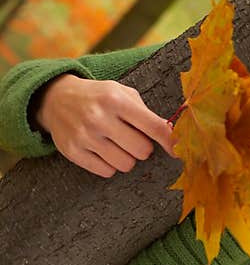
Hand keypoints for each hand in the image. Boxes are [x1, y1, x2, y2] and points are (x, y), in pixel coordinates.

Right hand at [36, 73, 175, 177]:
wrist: (55, 99)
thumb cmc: (99, 97)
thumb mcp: (122, 92)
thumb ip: (147, 112)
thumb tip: (172, 135)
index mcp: (116, 100)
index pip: (154, 127)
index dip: (170, 141)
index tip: (178, 150)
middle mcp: (99, 117)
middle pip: (142, 150)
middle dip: (143, 147)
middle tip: (133, 139)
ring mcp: (84, 136)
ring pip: (126, 164)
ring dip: (127, 157)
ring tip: (116, 144)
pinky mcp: (72, 151)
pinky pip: (106, 171)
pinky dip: (110, 165)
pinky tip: (103, 151)